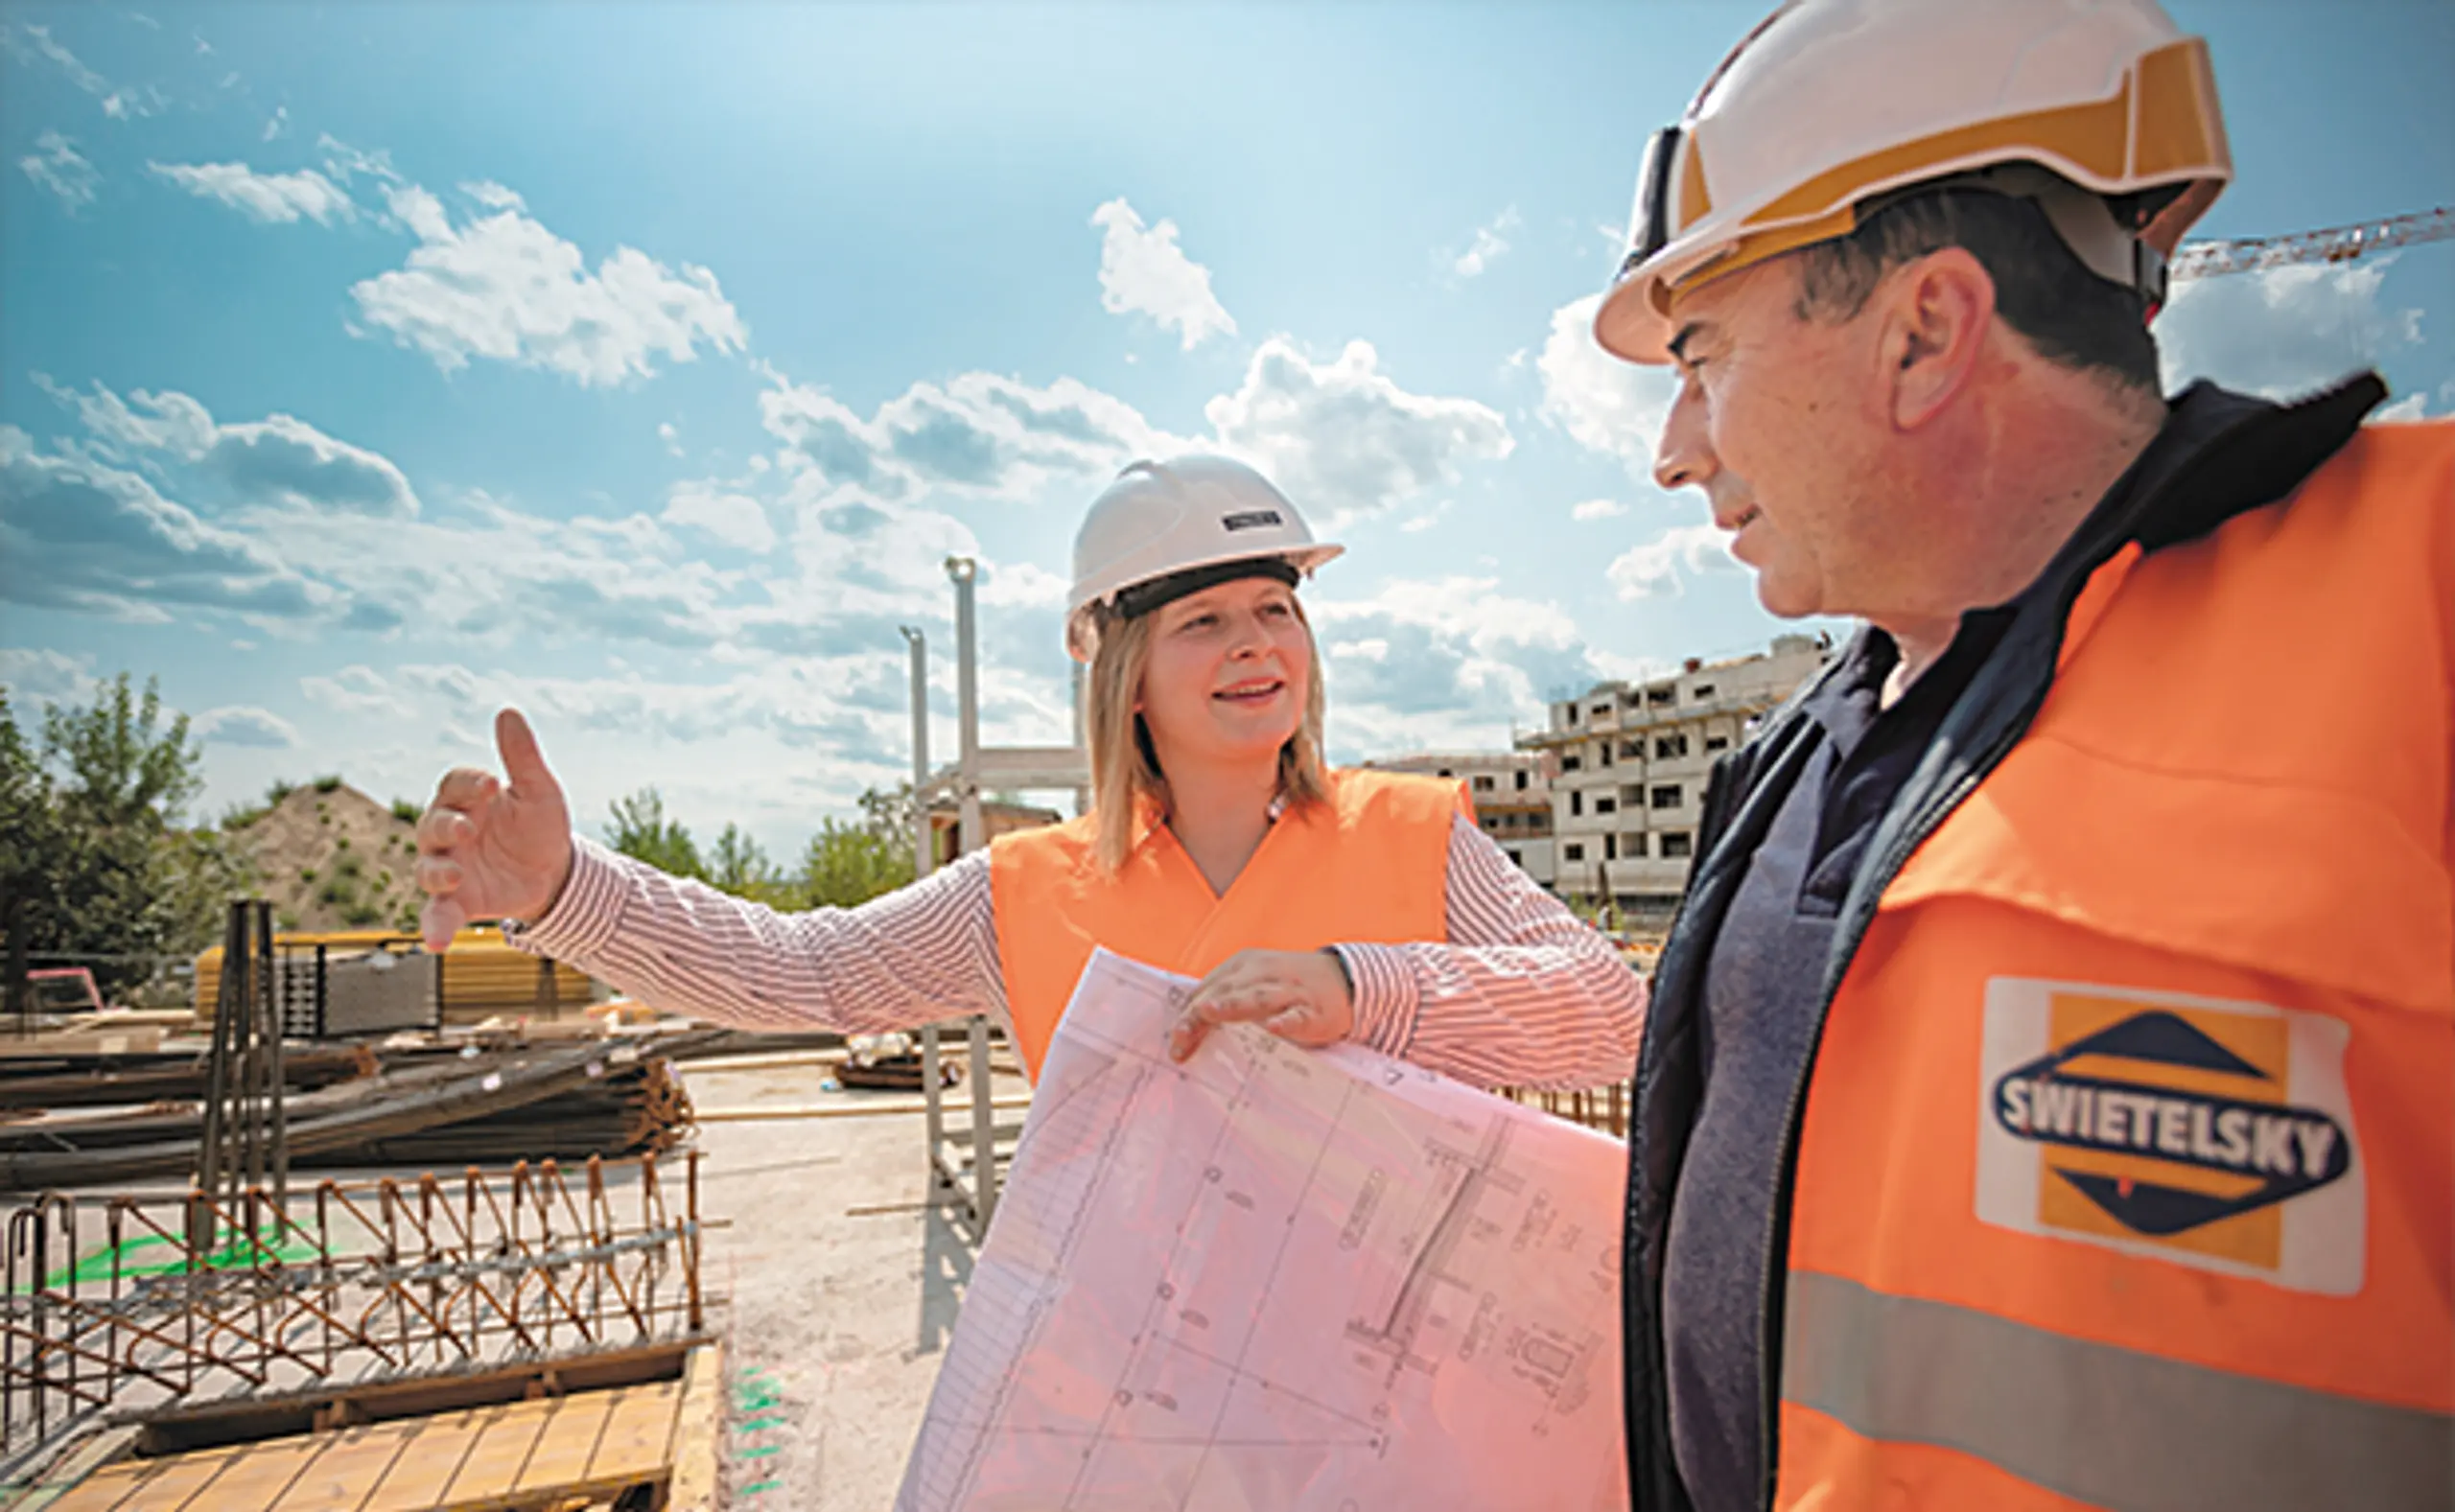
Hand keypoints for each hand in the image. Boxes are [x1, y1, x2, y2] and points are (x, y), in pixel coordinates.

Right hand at [415, 708, 574, 951]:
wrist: (559, 873)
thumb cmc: (541, 826)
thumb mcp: (540, 791)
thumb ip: (522, 757)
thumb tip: (508, 712)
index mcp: (467, 800)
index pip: (454, 784)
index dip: (469, 783)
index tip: (493, 784)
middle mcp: (450, 833)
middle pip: (432, 824)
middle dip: (447, 825)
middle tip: (468, 828)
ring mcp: (450, 868)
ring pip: (427, 868)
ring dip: (436, 872)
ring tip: (454, 876)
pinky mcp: (458, 902)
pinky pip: (436, 915)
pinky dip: (433, 928)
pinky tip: (435, 943)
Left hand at [1168, 949, 1354, 1062]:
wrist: (1346, 981)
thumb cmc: (1289, 987)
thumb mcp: (1255, 983)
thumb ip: (1226, 999)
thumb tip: (1188, 1027)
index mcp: (1244, 965)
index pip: (1208, 988)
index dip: (1188, 1013)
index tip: (1175, 1041)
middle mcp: (1263, 973)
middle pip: (1226, 991)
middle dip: (1200, 1013)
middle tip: (1180, 1035)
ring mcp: (1289, 991)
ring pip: (1257, 997)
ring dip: (1232, 1004)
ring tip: (1209, 1013)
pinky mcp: (1312, 1011)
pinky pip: (1297, 1016)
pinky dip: (1284, 1022)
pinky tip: (1272, 1028)